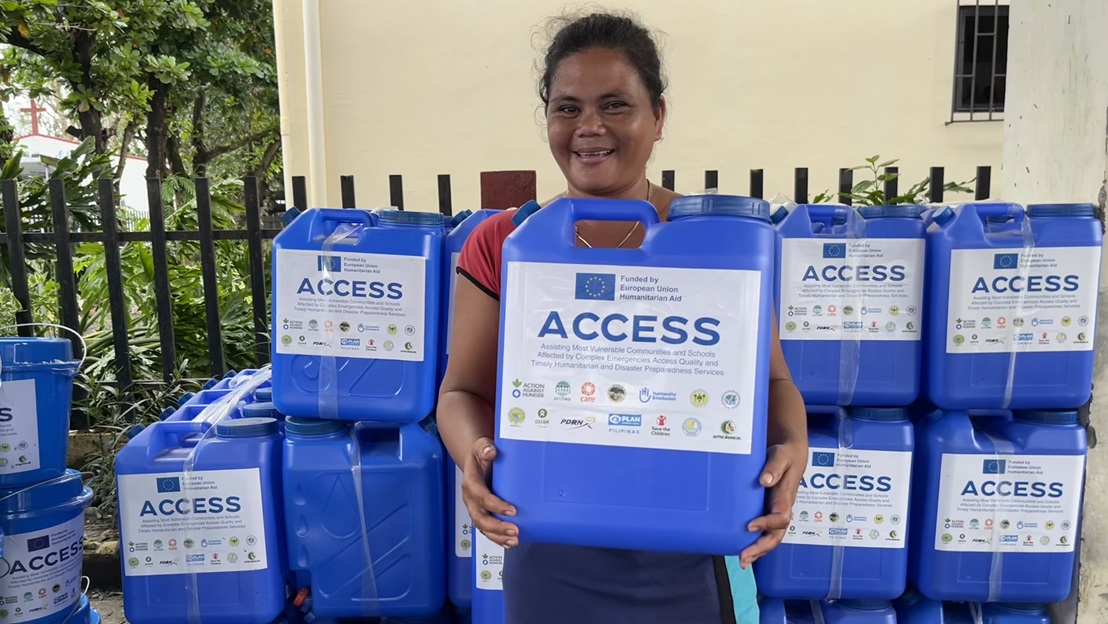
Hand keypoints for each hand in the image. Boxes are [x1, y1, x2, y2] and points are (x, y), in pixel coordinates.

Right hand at [462, 437, 518, 548]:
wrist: (476, 462)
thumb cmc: (481, 455)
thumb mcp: (481, 446)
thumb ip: (484, 448)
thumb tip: (490, 452)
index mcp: (471, 483)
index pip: (481, 497)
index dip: (495, 505)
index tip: (512, 510)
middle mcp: (471, 499)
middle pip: (480, 518)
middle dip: (497, 527)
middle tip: (514, 531)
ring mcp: (475, 509)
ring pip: (483, 528)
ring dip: (498, 536)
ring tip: (513, 541)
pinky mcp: (482, 514)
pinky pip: (487, 530)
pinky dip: (498, 539)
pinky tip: (509, 543)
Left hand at [739, 440, 806, 567]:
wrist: (790, 451)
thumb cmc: (785, 453)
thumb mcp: (781, 455)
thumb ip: (774, 467)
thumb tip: (765, 481)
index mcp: (786, 496)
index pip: (780, 517)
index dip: (767, 524)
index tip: (750, 526)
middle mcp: (783, 508)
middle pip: (777, 534)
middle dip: (762, 547)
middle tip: (744, 557)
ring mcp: (776, 511)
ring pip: (771, 537)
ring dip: (759, 551)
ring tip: (743, 561)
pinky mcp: (768, 511)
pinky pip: (765, 531)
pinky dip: (756, 544)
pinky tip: (743, 551)